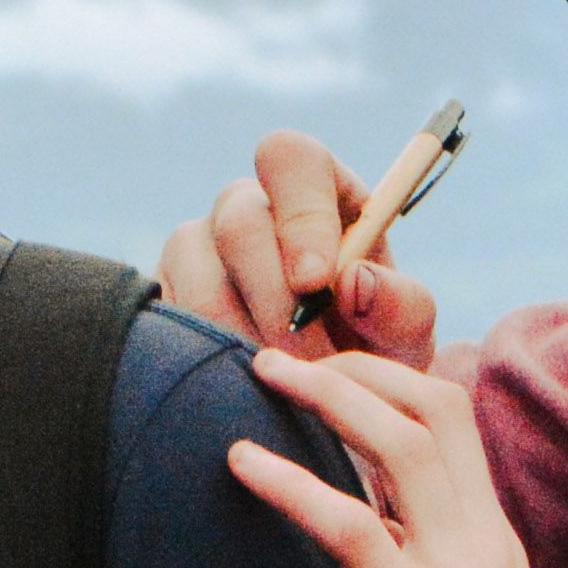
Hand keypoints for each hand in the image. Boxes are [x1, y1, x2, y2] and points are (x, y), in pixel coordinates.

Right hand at [158, 129, 440, 366]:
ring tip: (285, 388)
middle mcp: (246, 208)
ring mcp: (194, 250)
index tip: (317, 284)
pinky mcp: (162, 299)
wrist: (321, 407)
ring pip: (201, 280)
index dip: (301, 215)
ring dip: (246, 340)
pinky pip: (169, 324)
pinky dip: (210, 362)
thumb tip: (354, 280)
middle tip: (309, 363)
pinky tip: (245, 390)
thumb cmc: (370, 355)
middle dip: (276, 302)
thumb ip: (401, 305)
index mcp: (314, 191)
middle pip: (240, 224)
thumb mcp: (405, 336)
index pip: (292, 160)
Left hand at [225, 346, 567, 567]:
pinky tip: (237, 464)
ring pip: (401, 442)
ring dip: (325, 394)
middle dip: (354, 365)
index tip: (323, 372)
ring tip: (257, 374)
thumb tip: (378, 564)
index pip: (455, 424)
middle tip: (280, 357)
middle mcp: (485, 545)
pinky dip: (291, 483)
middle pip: (434, 406)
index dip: (388, 380)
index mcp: (495, 546)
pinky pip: (353, 526)